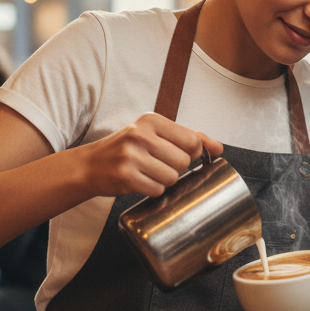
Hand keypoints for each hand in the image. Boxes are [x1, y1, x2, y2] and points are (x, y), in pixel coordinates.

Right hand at [76, 113, 222, 197]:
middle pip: (184, 161)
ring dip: (165, 180)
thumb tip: (219, 147)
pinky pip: (157, 189)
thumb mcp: (154, 134)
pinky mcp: (126, 176)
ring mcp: (131, 155)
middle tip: (158, 164)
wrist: (90, 165)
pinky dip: (153, 190)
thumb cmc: (126, 149)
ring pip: (172, 177)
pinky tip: (140, 181)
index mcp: (151, 120)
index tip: (181, 155)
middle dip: (177, 168)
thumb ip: (187, 137)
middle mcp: (141, 134)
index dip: (193, 153)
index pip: (192, 140)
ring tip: (148, 173)